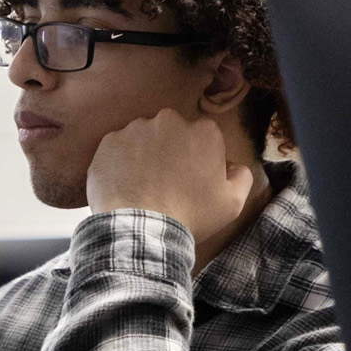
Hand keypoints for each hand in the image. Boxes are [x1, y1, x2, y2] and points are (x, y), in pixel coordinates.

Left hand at [86, 108, 254, 244]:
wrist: (142, 229)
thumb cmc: (190, 215)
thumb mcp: (232, 202)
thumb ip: (241, 175)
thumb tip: (231, 165)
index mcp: (204, 131)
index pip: (203, 137)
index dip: (199, 158)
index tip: (192, 178)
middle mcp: (170, 121)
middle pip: (173, 133)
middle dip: (170, 151)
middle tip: (167, 182)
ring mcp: (136, 129)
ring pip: (144, 138)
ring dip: (145, 155)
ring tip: (143, 185)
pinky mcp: (110, 142)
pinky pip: (118, 148)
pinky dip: (120, 162)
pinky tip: (125, 184)